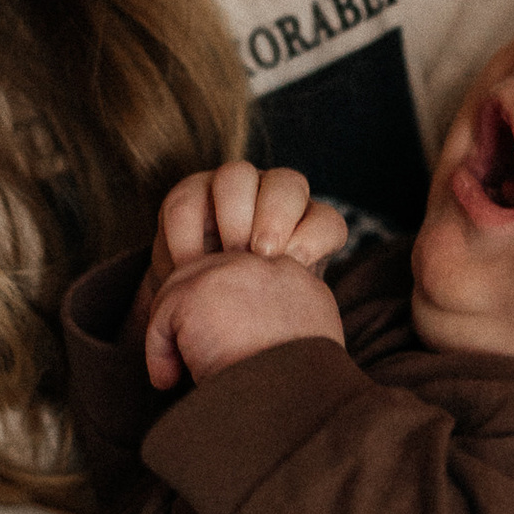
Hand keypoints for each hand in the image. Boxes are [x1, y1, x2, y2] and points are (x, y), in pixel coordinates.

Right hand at [135, 161, 347, 385]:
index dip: (314, 238)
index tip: (295, 265)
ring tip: (224, 256)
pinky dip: (187, 232)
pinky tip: (188, 264)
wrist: (201, 311)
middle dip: (275, 216)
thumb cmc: (248, 320)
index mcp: (307, 228)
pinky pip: (186, 199)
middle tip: (262, 255)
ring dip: (233, 214)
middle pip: (288, 184)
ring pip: (237, 176)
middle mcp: (273, 200)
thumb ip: (288, 314)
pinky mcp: (190, 195)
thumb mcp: (274, 318)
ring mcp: (232, 192)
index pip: (327, 221)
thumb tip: (300, 337)